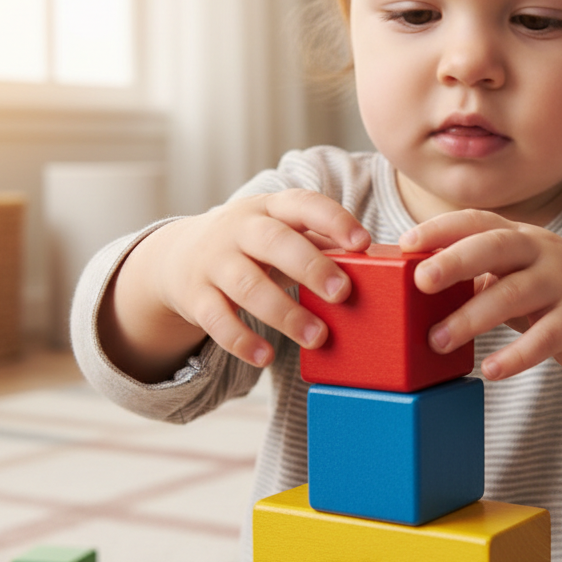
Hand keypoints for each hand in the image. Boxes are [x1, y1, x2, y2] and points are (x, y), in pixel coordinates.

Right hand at [102, 190, 369, 380]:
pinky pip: (216, 319)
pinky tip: (266, 357)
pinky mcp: (196, 295)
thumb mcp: (283, 231)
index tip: (362, 243)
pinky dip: (241, 340)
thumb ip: (322, 243)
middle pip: (274, 243)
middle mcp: (239, 229)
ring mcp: (214, 261)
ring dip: (284, 313)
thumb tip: (380, 265)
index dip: (333, 221)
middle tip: (344, 294)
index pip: (304, 204)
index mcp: (271, 207)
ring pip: (247, 285)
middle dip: (311, 267)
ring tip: (317, 337)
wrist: (181, 255)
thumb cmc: (254, 245)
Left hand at [399, 209, 561, 432]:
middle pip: (496, 247)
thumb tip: (413, 284)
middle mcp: (542, 252)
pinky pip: (545, 337)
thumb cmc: (548, 292)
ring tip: (437, 341)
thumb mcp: (515, 273)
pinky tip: (491, 370)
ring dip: (472, 318)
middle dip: (455, 261)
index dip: (441, 228)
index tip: (405, 242)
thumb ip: (476, 274)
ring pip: (514, 294)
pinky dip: (516, 356)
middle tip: (420, 281)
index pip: (477, 221)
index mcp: (519, 236)